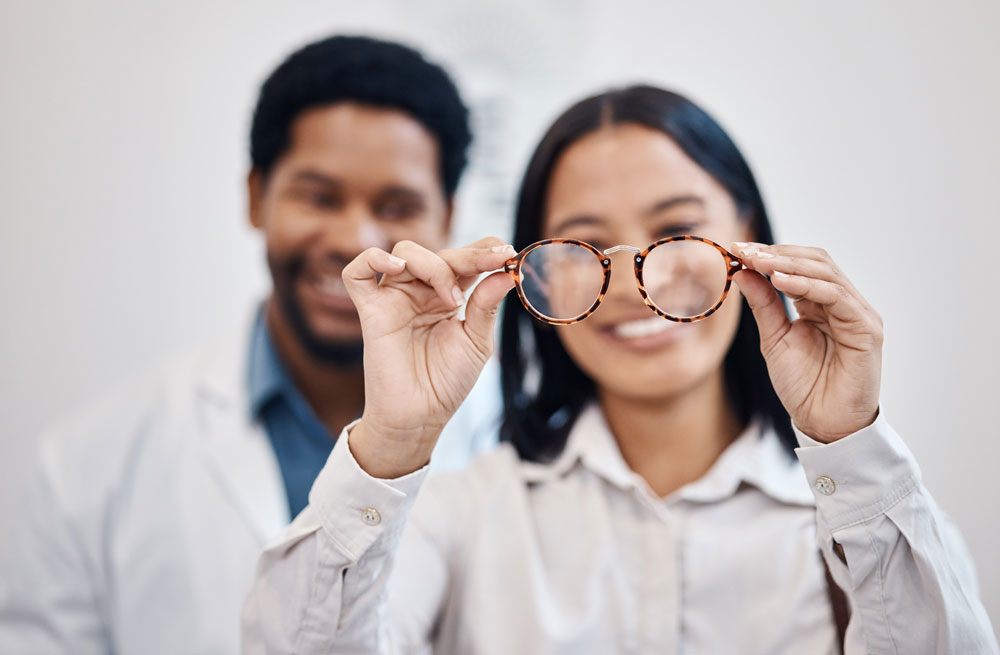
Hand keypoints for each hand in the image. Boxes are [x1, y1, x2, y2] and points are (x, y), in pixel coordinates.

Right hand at [342, 237, 515, 477]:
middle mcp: (421, 292)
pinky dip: (373, 259)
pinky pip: (357, 273)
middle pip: (440, 252)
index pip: (464, 259)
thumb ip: (485, 305)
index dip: (484, 249)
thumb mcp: (476, 341)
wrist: (420, 416)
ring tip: (452, 298)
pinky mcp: (370, 310)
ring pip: (405, 253)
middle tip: (494, 261)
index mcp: (448, 296)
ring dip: (434, 265)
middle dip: (470, 256)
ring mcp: (394, 298)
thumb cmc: (447, 382)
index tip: (507, 252)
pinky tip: (397, 269)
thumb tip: (505, 273)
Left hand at [732, 242, 882, 442]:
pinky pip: (837, 296)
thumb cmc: (803, 386)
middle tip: (745, 251)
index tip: (737, 250)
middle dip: (777, 254)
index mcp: (822, 304)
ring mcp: (858, 313)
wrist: (824, 424)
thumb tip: (742, 271)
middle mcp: (843, 303)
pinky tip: (780, 281)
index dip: (770, 255)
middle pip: (815, 261)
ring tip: (758, 262)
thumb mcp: (774, 338)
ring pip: (826, 273)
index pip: (800, 265)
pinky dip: (808, 285)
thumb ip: (763, 305)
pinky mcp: (867, 329)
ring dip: (789, 264)